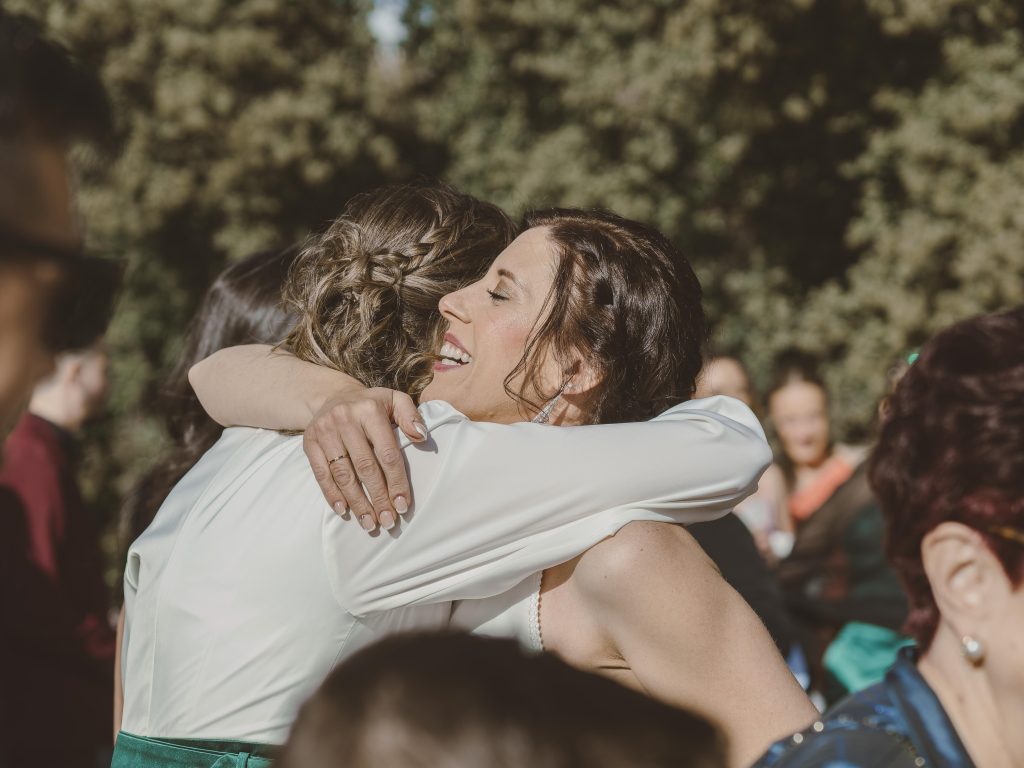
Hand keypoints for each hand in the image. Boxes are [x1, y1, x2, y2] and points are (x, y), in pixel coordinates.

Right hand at [303, 387, 424, 531]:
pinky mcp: (309, 442)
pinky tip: (344, 510)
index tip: (402, 505)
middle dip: (378, 498)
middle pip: (365, 467)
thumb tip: (422, 436)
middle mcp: (345, 419)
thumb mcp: (395, 400)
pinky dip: (332, 494)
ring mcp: (324, 431)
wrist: (333, 396)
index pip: (386, 453)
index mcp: (369, 410)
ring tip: (369, 523)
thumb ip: (410, 415)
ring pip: (343, 474)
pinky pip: (321, 473)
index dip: (396, 482)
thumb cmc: (371, 404)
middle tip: (387, 521)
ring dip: (357, 502)